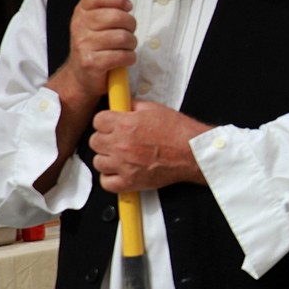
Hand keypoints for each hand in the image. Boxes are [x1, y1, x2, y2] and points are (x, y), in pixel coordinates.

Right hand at [55, 0, 137, 101]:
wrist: (80, 76)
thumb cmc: (95, 45)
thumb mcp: (96, 22)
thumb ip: (108, 6)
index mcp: (81, 12)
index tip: (127, 7)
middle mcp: (79, 26)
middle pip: (117, 16)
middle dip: (130, 25)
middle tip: (127, 32)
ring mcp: (84, 45)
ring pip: (123, 37)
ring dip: (131, 44)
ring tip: (124, 47)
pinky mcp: (92, 63)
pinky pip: (123, 55)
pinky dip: (129, 58)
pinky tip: (123, 59)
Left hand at [89, 100, 211, 192]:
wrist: (193, 152)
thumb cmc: (179, 132)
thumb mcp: (155, 109)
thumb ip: (133, 106)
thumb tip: (122, 106)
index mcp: (126, 124)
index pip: (98, 120)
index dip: (105, 122)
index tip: (111, 125)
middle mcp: (121, 144)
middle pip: (95, 141)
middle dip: (105, 139)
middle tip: (118, 139)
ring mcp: (124, 164)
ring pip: (98, 161)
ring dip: (107, 158)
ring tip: (120, 156)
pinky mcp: (130, 181)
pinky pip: (106, 182)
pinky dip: (111, 177)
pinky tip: (120, 170)